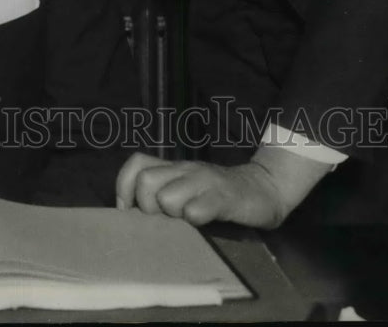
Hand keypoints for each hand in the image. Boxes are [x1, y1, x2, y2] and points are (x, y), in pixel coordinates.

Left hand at [116, 146, 331, 228]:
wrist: (263, 189)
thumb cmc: (218, 195)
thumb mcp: (188, 188)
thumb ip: (163, 194)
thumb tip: (130, 213)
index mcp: (174, 168)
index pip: (137, 164)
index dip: (124, 187)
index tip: (129, 212)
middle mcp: (186, 170)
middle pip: (146, 182)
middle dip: (147, 207)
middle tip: (163, 220)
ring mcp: (205, 182)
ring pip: (167, 197)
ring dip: (171, 215)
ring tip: (184, 222)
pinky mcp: (224, 198)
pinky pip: (198, 209)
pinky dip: (194, 219)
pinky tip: (201, 223)